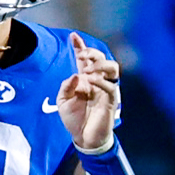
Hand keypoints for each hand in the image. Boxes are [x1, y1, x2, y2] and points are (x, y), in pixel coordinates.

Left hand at [58, 32, 120, 151]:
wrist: (84, 137)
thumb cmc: (74, 119)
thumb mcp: (62, 101)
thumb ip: (66, 86)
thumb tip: (76, 75)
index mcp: (84, 79)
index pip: (84, 59)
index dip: (80, 46)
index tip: (74, 36)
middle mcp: (96, 81)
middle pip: (101, 58)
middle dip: (91, 52)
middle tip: (81, 55)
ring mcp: (105, 89)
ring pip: (112, 68)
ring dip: (100, 65)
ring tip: (88, 71)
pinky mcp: (111, 100)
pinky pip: (111, 86)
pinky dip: (101, 81)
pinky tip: (91, 82)